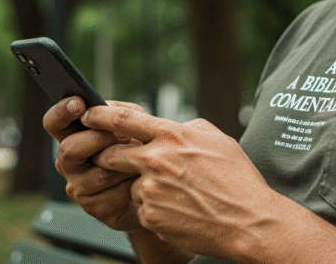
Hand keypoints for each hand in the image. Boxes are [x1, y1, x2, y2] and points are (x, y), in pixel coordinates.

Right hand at [43, 97, 142, 230]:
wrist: (154, 187)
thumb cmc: (138, 151)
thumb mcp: (133, 125)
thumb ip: (120, 113)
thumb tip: (103, 109)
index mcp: (73, 137)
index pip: (53, 123)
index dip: (61, 112)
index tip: (78, 103)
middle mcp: (69, 163)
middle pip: (68, 149)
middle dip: (96, 140)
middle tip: (119, 135)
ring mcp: (78, 187)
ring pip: (97, 174)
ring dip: (123, 165)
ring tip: (141, 158)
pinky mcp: (94, 208)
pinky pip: (112, 195)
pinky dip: (131, 186)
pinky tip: (140, 181)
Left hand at [81, 105, 281, 260]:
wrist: (247, 221)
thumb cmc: (237, 179)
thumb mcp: (216, 139)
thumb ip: (186, 129)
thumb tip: (172, 127)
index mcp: (172, 136)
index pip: (124, 119)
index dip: (100, 115)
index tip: (89, 114)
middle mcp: (156, 160)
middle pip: (112, 153)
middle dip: (108, 156)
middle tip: (114, 159)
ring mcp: (151, 190)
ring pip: (131, 184)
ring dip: (144, 187)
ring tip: (178, 194)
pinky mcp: (150, 216)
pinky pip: (143, 208)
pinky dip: (155, 209)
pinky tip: (180, 210)